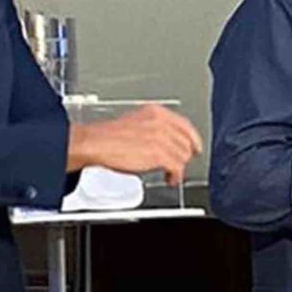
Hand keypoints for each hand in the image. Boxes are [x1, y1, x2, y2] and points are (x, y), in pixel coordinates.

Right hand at [68, 104, 202, 186]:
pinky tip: (170, 179)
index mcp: (155, 112)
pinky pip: (177, 167)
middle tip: (177, 165)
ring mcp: (160, 137)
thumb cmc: (108, 136)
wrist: (95, 143)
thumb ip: (153, 129)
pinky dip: (176, 176)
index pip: (185, 125)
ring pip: (183, 156)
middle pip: (186, 142)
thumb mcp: (135, 123)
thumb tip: (166, 141)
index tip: (195, 148)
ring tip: (170, 174)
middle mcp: (160, 122)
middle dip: (183, 156)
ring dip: (178, 168)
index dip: (193, 139)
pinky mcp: (158, 153)